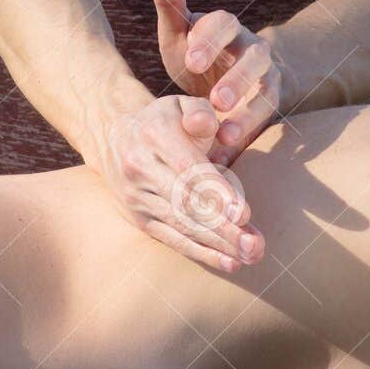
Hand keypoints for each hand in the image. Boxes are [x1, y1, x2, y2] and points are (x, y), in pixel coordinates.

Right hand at [94, 93, 264, 274]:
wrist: (115, 140)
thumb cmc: (164, 122)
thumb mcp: (180, 106)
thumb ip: (200, 112)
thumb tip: (209, 126)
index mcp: (154, 134)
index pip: (187, 167)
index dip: (216, 192)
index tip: (243, 213)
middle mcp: (140, 166)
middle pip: (185, 202)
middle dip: (222, 227)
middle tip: (254, 244)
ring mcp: (137, 196)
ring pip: (181, 225)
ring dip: (218, 244)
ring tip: (251, 254)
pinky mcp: (139, 219)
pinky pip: (172, 239)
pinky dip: (202, 253)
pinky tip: (229, 262)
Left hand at [150, 0, 284, 166]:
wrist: (225, 80)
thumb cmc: (196, 52)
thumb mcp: (180, 29)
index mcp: (227, 27)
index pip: (223, 24)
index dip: (209, 40)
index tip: (190, 58)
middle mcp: (253, 50)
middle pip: (253, 59)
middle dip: (236, 80)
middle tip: (216, 101)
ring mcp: (266, 81)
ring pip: (267, 94)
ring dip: (250, 115)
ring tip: (226, 137)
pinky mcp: (270, 111)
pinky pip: (267, 124)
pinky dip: (250, 140)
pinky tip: (226, 158)